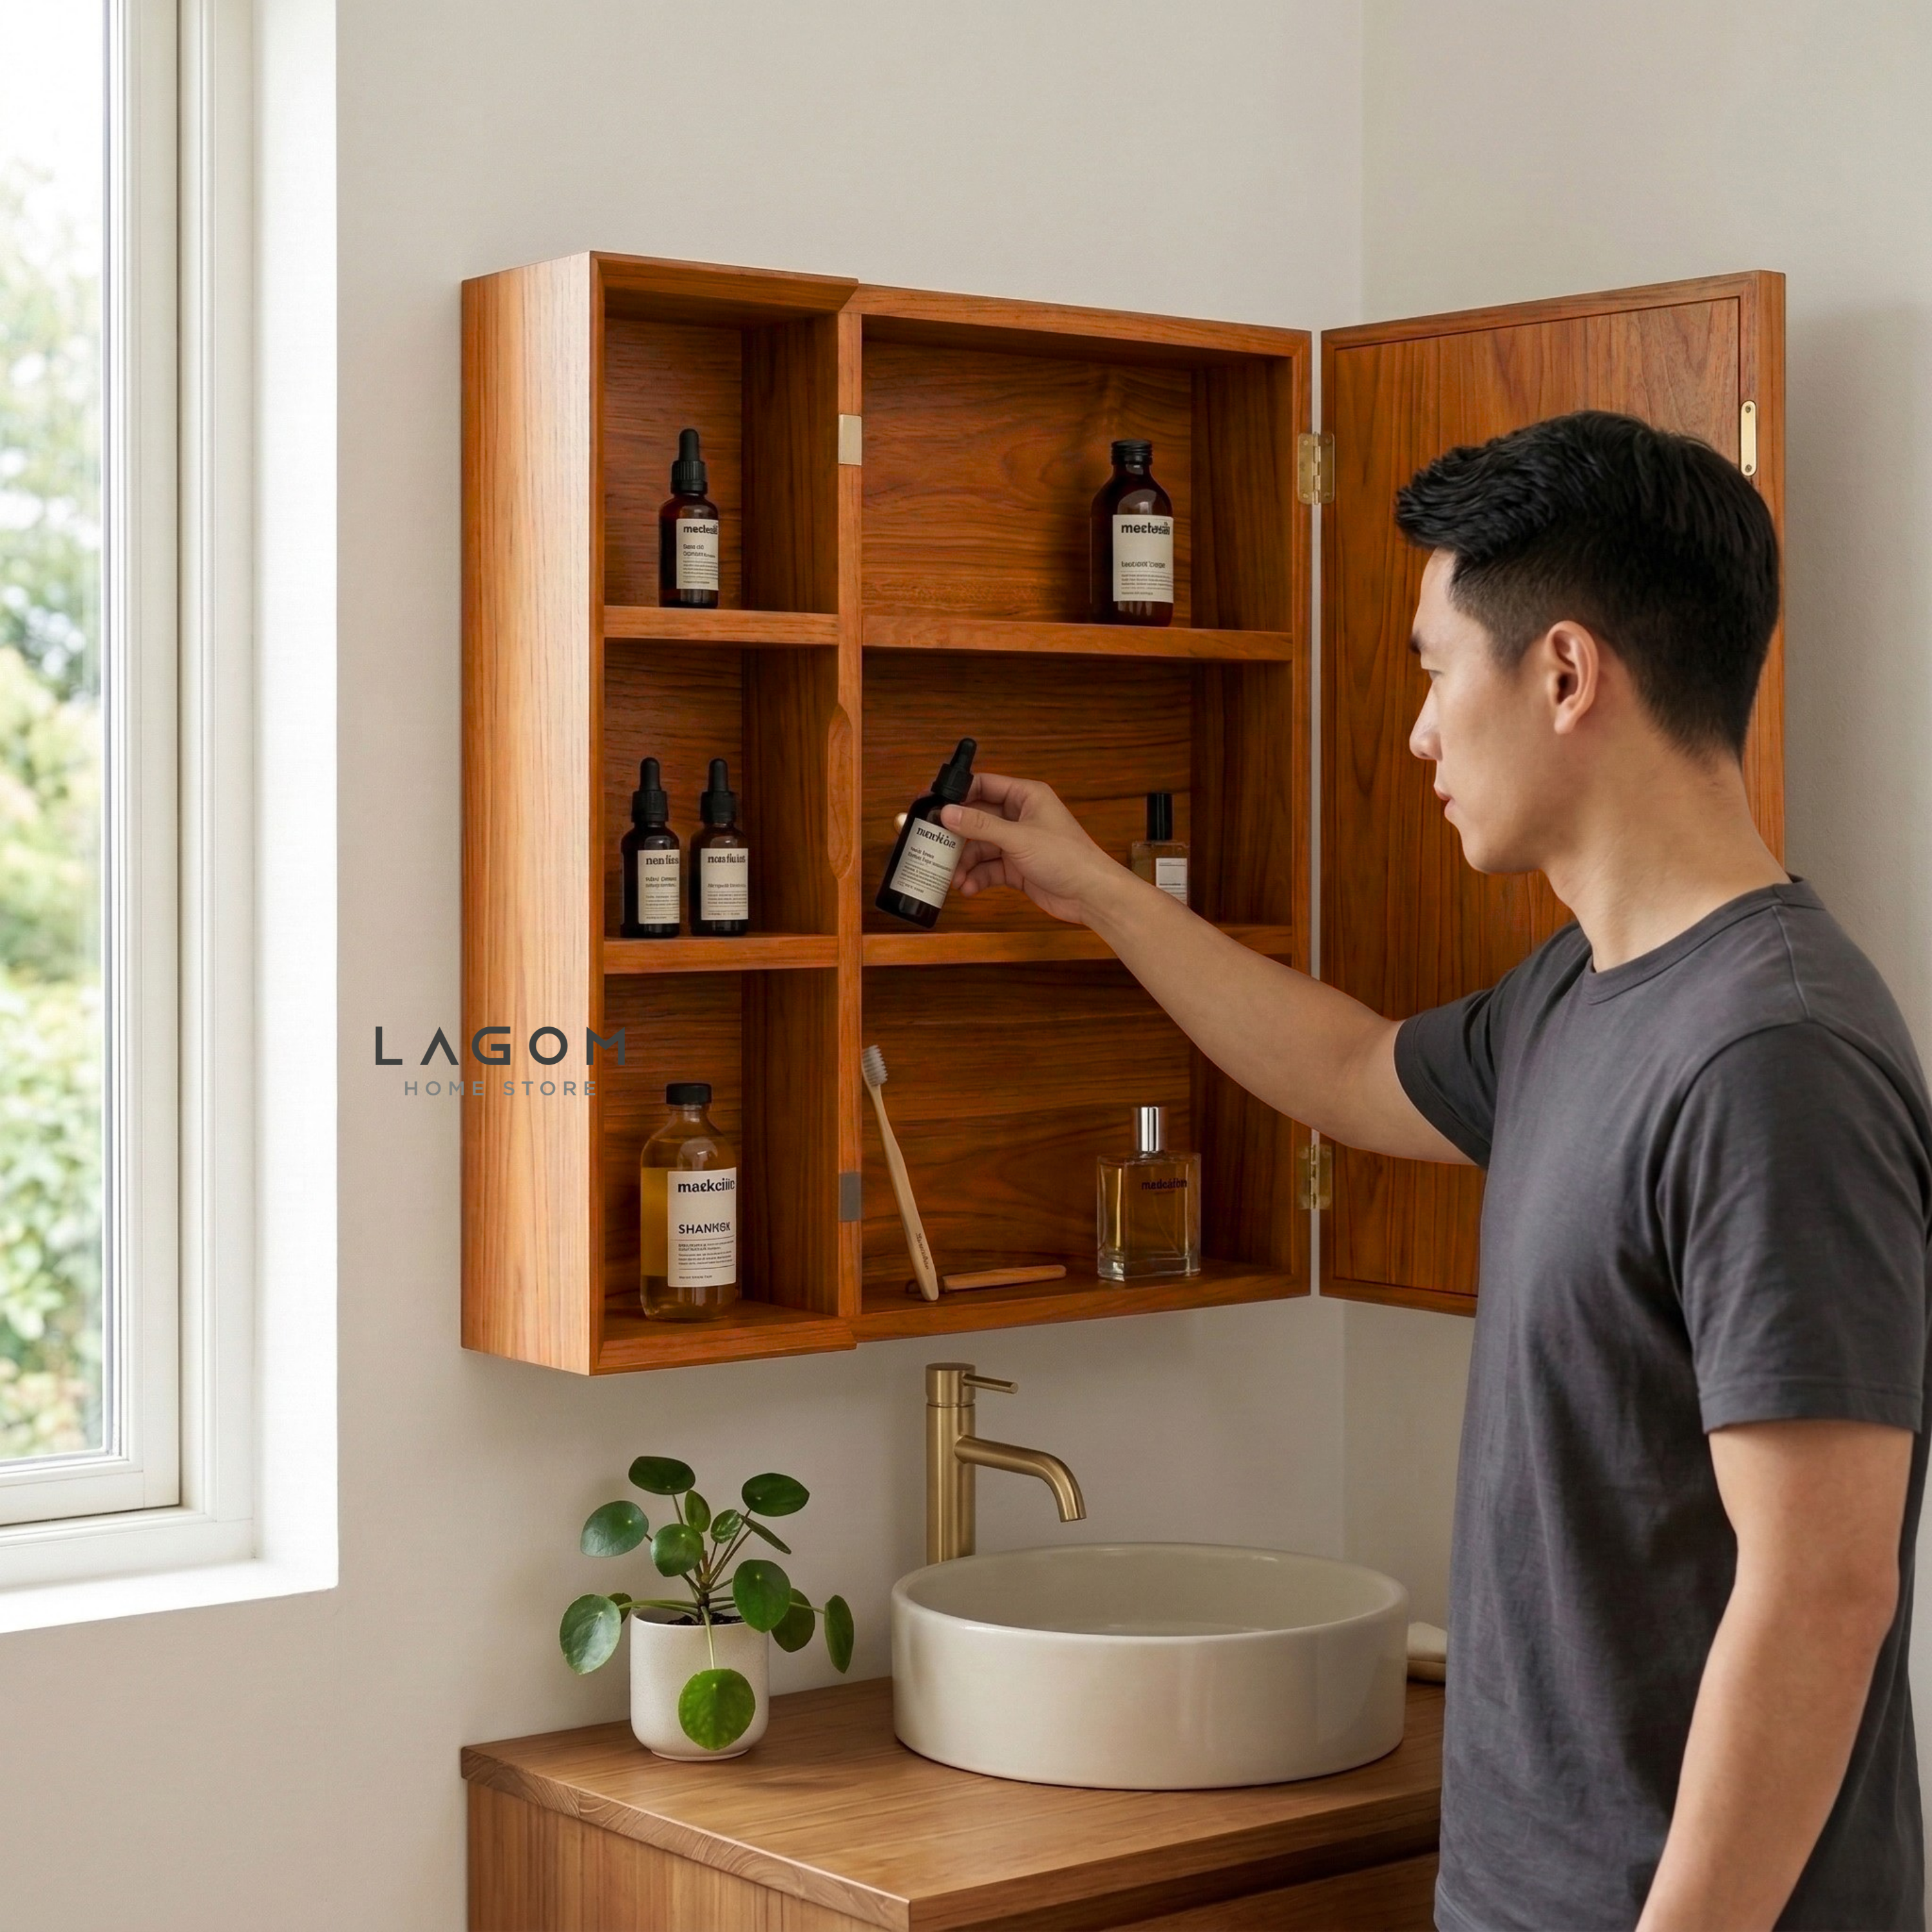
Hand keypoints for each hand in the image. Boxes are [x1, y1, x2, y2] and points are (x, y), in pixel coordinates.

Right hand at [940, 772, 1125, 926]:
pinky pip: (989, 868)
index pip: (984, 785)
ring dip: (965, 863)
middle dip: (957, 836)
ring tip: (953, 878)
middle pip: (977, 819)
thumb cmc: (1065, 856)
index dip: (957, 793)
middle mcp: (1020, 817)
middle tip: (932, 846)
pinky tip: (968, 888)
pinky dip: (977, 877)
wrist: (1090, 895)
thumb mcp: (1018, 838)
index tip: (931, 803)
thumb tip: (947, 812)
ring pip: (980, 847)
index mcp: (1025, 797)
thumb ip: (980, 826)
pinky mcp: (1017, 868)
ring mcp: (1018, 843)